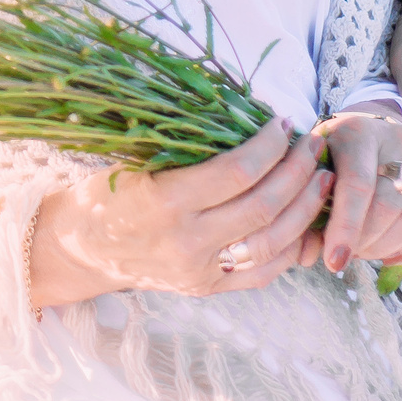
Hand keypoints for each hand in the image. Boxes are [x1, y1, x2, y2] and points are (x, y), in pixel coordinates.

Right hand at [34, 119, 331, 303]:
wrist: (80, 249)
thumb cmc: (106, 192)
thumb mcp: (134, 161)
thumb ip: (185, 149)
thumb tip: (240, 112)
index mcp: (163, 202)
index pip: (236, 172)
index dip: (268, 146)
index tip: (281, 123)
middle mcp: (186, 241)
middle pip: (263, 206)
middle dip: (297, 171)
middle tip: (312, 145)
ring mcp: (200, 270)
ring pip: (273, 241)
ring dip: (305, 207)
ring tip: (321, 178)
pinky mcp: (209, 288)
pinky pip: (264, 271)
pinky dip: (292, 245)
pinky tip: (305, 219)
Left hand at [313, 108, 401, 271]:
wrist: (369, 126)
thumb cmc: (334, 152)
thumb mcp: (313, 166)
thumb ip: (307, 204)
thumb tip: (307, 257)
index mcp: (358, 130)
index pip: (357, 186)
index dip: (346, 229)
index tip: (334, 262)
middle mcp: (398, 137)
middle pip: (388, 206)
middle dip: (365, 242)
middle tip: (347, 255)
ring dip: (387, 248)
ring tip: (364, 253)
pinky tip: (391, 256)